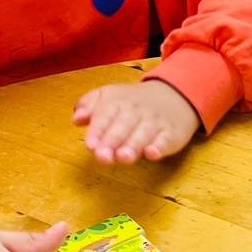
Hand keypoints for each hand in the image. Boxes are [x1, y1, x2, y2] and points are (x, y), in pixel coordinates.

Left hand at [73, 79, 199, 163]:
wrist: (175, 94)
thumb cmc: (133, 102)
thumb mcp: (110, 96)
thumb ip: (90, 105)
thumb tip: (77, 118)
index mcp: (117, 102)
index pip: (105, 115)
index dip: (97, 131)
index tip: (90, 145)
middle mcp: (136, 112)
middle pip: (123, 125)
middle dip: (112, 141)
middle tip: (103, 157)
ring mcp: (155, 122)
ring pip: (144, 133)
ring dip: (133, 145)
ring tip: (124, 157)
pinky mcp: (172, 133)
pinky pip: (166, 139)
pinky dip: (160, 146)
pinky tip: (152, 153)